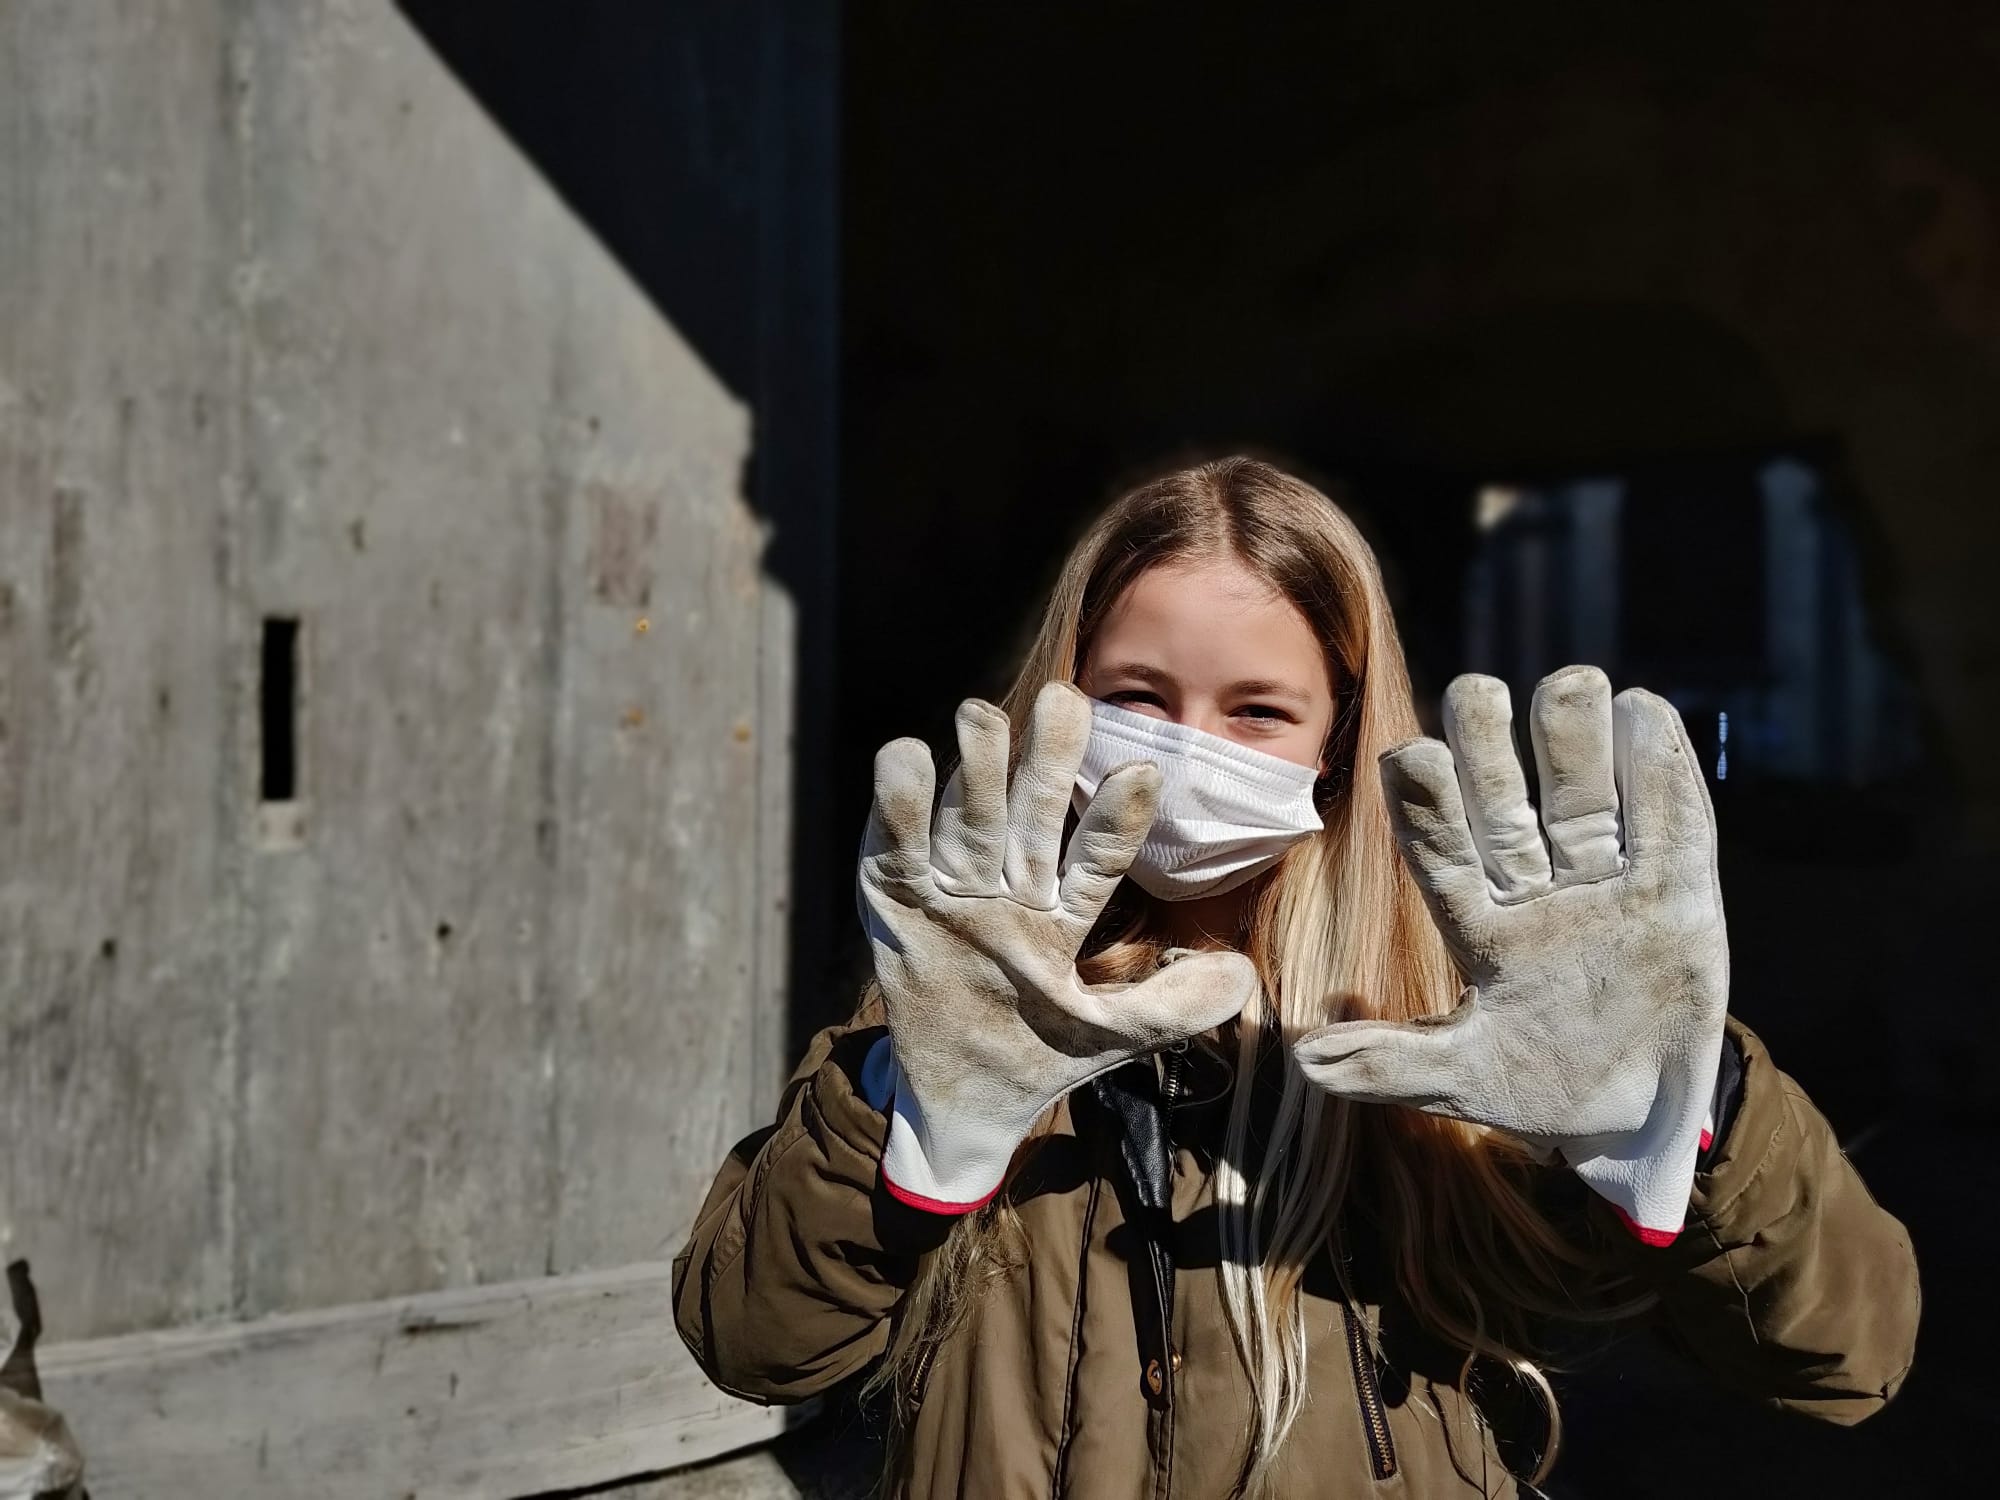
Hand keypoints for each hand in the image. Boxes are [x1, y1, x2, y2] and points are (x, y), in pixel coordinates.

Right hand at [858, 681, 1258, 1212]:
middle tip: (1064, 699)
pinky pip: (896, 849)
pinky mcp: (893, 897)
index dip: (1117, 819)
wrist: (963, 1103)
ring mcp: (951, 888)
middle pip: (1032, 815)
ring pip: (969, 819)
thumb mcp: (1110, 1037)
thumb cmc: (1042, 1061)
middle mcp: (1010, 884)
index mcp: (1064, 911)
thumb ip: (1170, 1009)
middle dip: (1046, 761)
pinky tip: (906, 755)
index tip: (1145, 771)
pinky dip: (898, 806)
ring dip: (975, 769)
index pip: (1096, 858)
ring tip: (982, 716)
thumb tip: (1242, 975)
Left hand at [1293, 666, 1728, 1241]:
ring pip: (1584, 799)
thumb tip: (1306, 1057)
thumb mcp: (1464, 1082)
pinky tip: (1646, 712)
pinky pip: (1670, 826)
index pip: (1443, 856)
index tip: (1409, 756)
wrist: (1639, 1117)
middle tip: (1474, 693)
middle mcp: (1534, 890)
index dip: (1427, 809)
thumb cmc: (1540, 1091)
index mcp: (1478, 929)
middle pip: (1506, 809)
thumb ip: (1391, 1064)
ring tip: (1571, 683)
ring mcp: (1605, 885)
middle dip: (1491, 753)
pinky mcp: (1677, 892)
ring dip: (1576, 744)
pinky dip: (1661, 774)